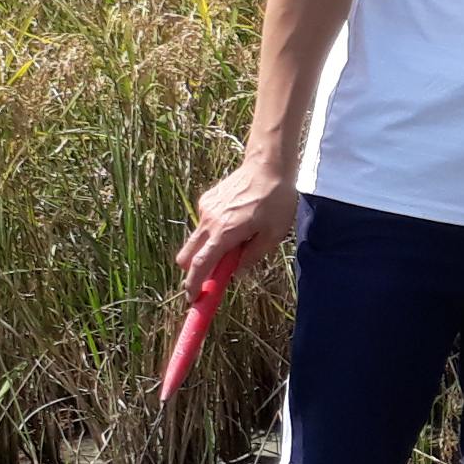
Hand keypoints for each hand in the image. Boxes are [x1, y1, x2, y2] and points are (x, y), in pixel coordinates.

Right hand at [174, 159, 296, 301]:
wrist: (268, 165)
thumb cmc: (276, 200)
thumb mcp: (273, 234)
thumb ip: (252, 256)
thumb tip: (235, 272)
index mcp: (225, 233)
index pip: (201, 265)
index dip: (194, 284)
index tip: (192, 298)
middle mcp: (209, 222)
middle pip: (187, 255)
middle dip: (193, 270)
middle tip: (209, 278)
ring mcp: (205, 209)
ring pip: (196, 240)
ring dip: (208, 249)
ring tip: (238, 239)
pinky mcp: (207, 200)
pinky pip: (205, 223)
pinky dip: (213, 231)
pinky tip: (237, 220)